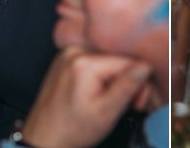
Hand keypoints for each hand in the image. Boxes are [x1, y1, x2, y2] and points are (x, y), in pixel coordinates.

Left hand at [19, 48, 152, 147]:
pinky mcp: (65, 57)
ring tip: (108, 100)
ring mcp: (68, 52)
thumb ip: (127, 87)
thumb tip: (145, 66)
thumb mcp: (106, 113)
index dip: (139, 82)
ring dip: (114, 77)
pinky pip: (93, 59)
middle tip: (127, 103)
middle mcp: (75, 50)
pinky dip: (101, 74)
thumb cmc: (72, 130)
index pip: (127, 61)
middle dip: (126, 80)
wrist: (45, 138)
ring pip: (107, 59)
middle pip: (117, 58)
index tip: (138, 102)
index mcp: (84, 62)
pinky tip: (97, 92)